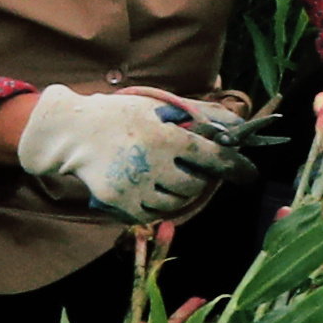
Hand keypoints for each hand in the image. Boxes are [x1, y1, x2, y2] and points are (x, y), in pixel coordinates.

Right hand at [17, 83, 245, 223]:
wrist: (73, 132)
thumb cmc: (123, 117)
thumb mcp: (162, 108)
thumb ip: (203, 114)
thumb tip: (240, 123)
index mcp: (167, 137)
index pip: (214, 158)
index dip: (236, 167)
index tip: (249, 174)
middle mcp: (153, 163)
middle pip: (195, 186)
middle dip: (201, 181)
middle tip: (195, 172)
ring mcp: (134, 185)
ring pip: (175, 203)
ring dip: (180, 195)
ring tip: (171, 180)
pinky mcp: (118, 201)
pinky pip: (151, 214)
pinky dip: (158, 206)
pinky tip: (153, 191)